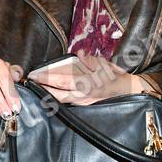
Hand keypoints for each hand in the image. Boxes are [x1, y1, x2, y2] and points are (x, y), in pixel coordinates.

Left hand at [30, 51, 148, 105]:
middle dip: (43, 90)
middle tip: (31, 84)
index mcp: (86, 84)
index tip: (34, 76)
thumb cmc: (116, 76)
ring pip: (61, 101)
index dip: (46, 79)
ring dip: (49, 95)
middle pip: (57, 96)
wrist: (129, 91)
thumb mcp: (104, 63)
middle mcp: (83, 96)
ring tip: (38, 88)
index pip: (61, 82)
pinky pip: (68, 102)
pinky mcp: (85, 106)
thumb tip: (81, 55)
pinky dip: (59, 98)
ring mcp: (84, 103)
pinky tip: (52, 94)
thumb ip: (90, 60)